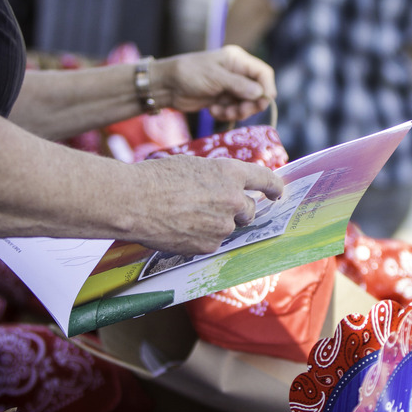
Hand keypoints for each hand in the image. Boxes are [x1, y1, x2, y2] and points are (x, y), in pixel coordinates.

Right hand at [135, 155, 283, 255]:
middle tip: (216, 206)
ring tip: (186, 215)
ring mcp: (222, 226)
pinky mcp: (208, 246)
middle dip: (239, 209)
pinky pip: (212, 242)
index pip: (266, 179)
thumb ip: (217, 177)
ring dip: (216, 223)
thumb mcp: (194, 166)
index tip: (278, 192)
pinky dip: (201, 237)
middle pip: (250, 209)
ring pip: (228, 227)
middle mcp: (233, 200)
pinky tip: (180, 228)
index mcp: (231, 173)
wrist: (133, 201)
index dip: (275, 186)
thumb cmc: (157, 177)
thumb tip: (227, 188)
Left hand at [153, 45, 275, 122]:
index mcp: (237, 60)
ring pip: (246, 104)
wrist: (166, 85)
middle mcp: (237, 73)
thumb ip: (239, 85)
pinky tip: (212, 110)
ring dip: (236, 112)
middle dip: (250, 104)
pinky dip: (225, 114)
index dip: (267, 88)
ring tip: (220, 111)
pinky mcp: (221, 100)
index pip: (263, 73)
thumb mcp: (215, 77)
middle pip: (257, 92)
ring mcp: (229, 87)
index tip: (264, 103)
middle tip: (239, 112)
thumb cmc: (189, 73)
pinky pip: (233, 111)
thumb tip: (261, 94)